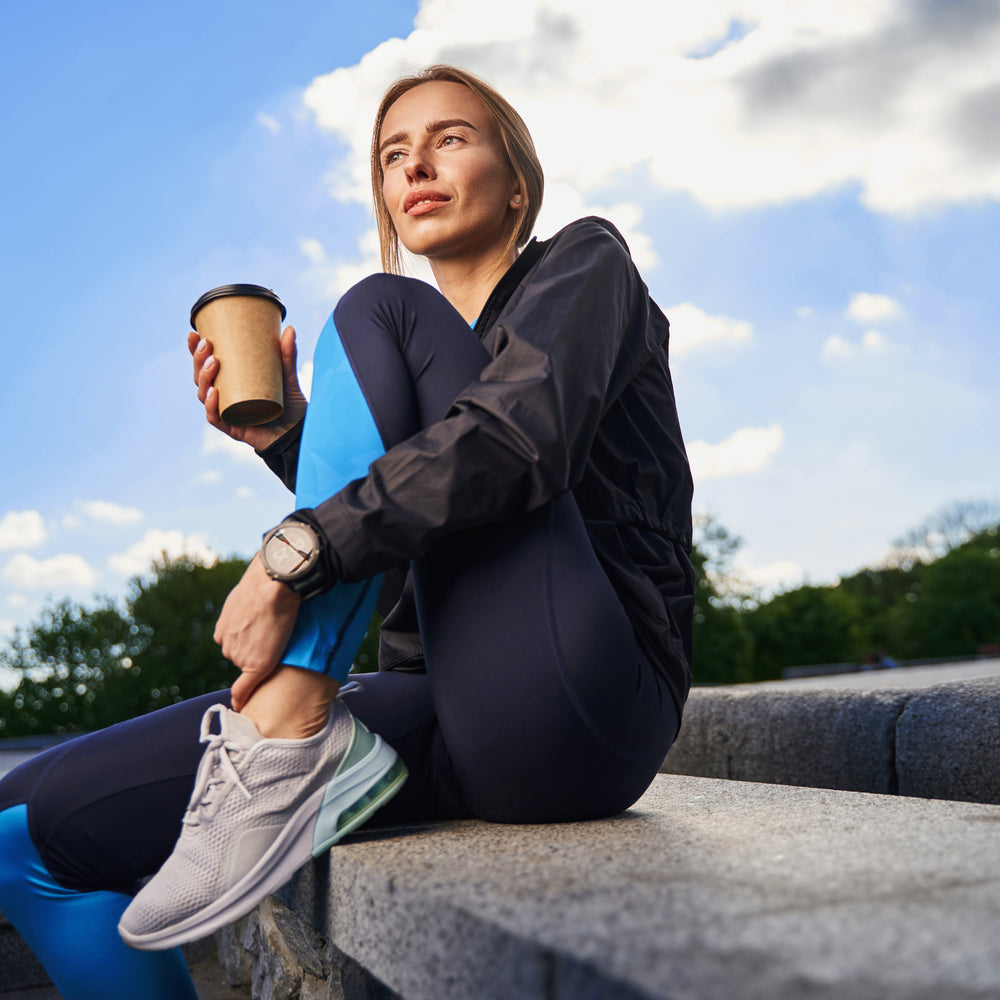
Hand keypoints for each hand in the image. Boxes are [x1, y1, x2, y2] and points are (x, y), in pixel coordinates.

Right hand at [189, 325, 307, 451]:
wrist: (299, 433)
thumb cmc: (290, 405)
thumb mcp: (288, 376)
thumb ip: (288, 355)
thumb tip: (290, 328)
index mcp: (231, 383)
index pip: (207, 366)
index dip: (196, 352)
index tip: (194, 334)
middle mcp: (225, 398)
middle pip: (201, 379)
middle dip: (198, 360)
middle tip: (207, 344)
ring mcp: (227, 413)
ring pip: (204, 395)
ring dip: (204, 378)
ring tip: (214, 362)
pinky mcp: (233, 428)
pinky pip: (216, 417)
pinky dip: (212, 405)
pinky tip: (213, 392)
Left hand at [214, 554, 301, 710]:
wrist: (274, 584)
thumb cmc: (266, 582)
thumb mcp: (247, 591)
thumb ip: (247, 603)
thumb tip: (261, 594)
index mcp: (222, 631)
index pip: (236, 646)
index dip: (252, 642)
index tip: (263, 633)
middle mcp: (226, 645)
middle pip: (243, 658)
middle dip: (258, 650)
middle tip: (276, 632)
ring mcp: (239, 655)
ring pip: (253, 665)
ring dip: (265, 658)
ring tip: (281, 637)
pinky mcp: (255, 664)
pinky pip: (246, 686)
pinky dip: (243, 697)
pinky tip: (241, 705)